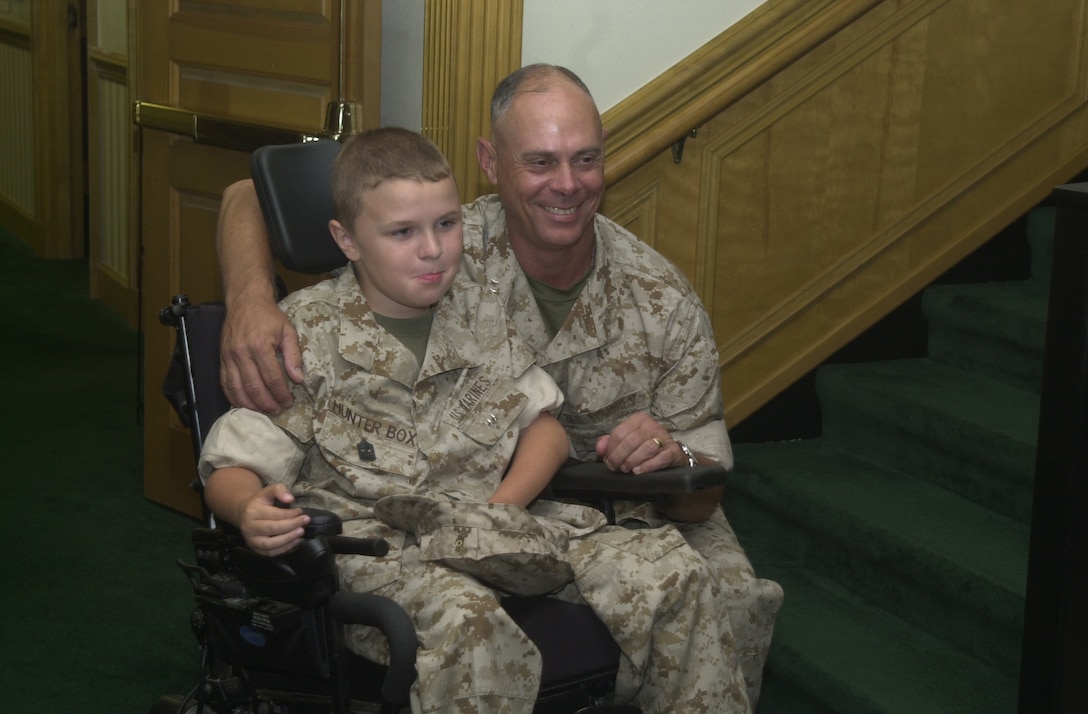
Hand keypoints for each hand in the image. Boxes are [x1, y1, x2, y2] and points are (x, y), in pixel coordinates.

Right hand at [219, 296, 302, 413]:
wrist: (245, 300)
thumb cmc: (268, 316)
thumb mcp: (287, 331)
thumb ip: (293, 355)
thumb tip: (298, 378)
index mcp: (259, 346)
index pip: (272, 378)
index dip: (281, 394)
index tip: (288, 402)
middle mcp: (241, 353)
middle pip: (253, 386)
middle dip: (266, 403)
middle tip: (277, 411)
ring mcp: (228, 356)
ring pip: (236, 388)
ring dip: (249, 404)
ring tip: (262, 412)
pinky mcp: (221, 358)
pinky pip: (224, 382)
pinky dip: (233, 396)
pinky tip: (242, 404)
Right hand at [237, 483, 309, 556]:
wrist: (244, 513)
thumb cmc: (260, 502)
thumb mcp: (268, 491)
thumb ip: (279, 490)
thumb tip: (290, 499)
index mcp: (252, 511)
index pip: (274, 514)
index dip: (290, 514)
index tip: (301, 512)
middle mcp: (249, 527)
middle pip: (272, 529)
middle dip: (292, 526)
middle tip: (305, 522)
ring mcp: (251, 540)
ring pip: (270, 544)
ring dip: (288, 539)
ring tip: (301, 532)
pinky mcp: (254, 549)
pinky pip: (270, 553)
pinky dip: (284, 549)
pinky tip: (295, 541)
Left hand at [595, 411, 684, 473]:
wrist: (670, 455)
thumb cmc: (644, 447)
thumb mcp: (626, 442)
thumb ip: (610, 443)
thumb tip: (600, 447)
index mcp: (638, 419)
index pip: (619, 433)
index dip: (610, 449)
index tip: (608, 460)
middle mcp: (652, 425)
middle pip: (630, 441)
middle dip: (619, 457)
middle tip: (616, 467)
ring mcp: (664, 437)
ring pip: (645, 449)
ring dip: (632, 461)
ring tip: (628, 469)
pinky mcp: (673, 451)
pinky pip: (660, 458)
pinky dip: (647, 466)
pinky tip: (638, 471)